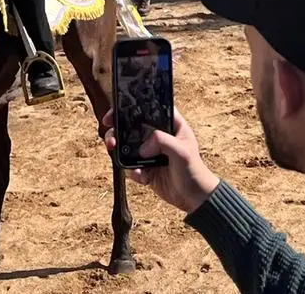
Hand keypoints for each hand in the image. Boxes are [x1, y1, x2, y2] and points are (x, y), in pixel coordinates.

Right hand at [100, 109, 218, 213]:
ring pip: (127, 146)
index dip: (130, 106)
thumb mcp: (182, 151)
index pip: (148, 108)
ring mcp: (151, 152)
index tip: (115, 112)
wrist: (194, 198)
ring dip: (119, 151)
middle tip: (110, 138)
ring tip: (116, 154)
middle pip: (131, 127)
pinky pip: (131, 166)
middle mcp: (158, 136)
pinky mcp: (146, 168)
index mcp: (170, 125)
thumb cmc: (194, 171)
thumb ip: (162, 142)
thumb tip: (142, 148)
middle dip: (117, 131)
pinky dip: (132, 172)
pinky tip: (144, 178)